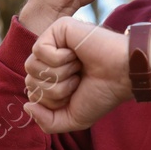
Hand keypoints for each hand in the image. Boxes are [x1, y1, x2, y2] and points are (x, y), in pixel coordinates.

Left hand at [22, 17, 130, 132]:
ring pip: (32, 66)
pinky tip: (76, 54)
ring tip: (78, 67)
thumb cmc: (102, 94)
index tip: (76, 93)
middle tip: (79, 80)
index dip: (52, 101)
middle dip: (56, 89)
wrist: (124, 75)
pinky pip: (39, 50)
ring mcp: (54, 41)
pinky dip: (59, 59)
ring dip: (59, 74)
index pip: (32, 92)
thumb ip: (46, 122)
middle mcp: (51, 58)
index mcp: (54, 76)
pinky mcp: (58, 27)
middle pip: (30, 80)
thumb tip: (26, 106)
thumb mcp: (73, 118)